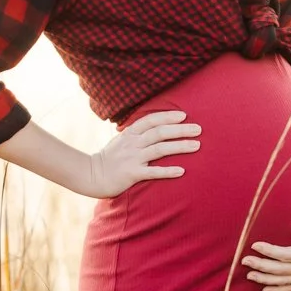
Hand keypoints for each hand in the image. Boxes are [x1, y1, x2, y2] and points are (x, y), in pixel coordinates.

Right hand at [86, 110, 200, 197]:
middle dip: (181, 129)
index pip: (151, 120)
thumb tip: (153, 126)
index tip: (184, 116)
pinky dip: (168, 171)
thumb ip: (136, 133)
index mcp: (130, 133)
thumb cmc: (109, 158)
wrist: (91, 175)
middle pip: (160, 132)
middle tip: (199, 129)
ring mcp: (132, 158)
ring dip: (180, 146)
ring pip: (160, 149)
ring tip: (197, 146)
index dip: (168, 116)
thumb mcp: (121, 140)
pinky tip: (182, 171)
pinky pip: (153, 171)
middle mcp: (132, 143)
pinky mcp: (132, 174)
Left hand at [241, 215, 290, 290]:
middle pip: (280, 270)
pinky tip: (263, 290)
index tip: (254, 244)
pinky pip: (290, 287)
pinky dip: (276, 290)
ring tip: (248, 274)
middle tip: (244, 260)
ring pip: (283, 281)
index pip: (286, 255)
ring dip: (265, 278)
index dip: (269, 251)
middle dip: (261, 265)